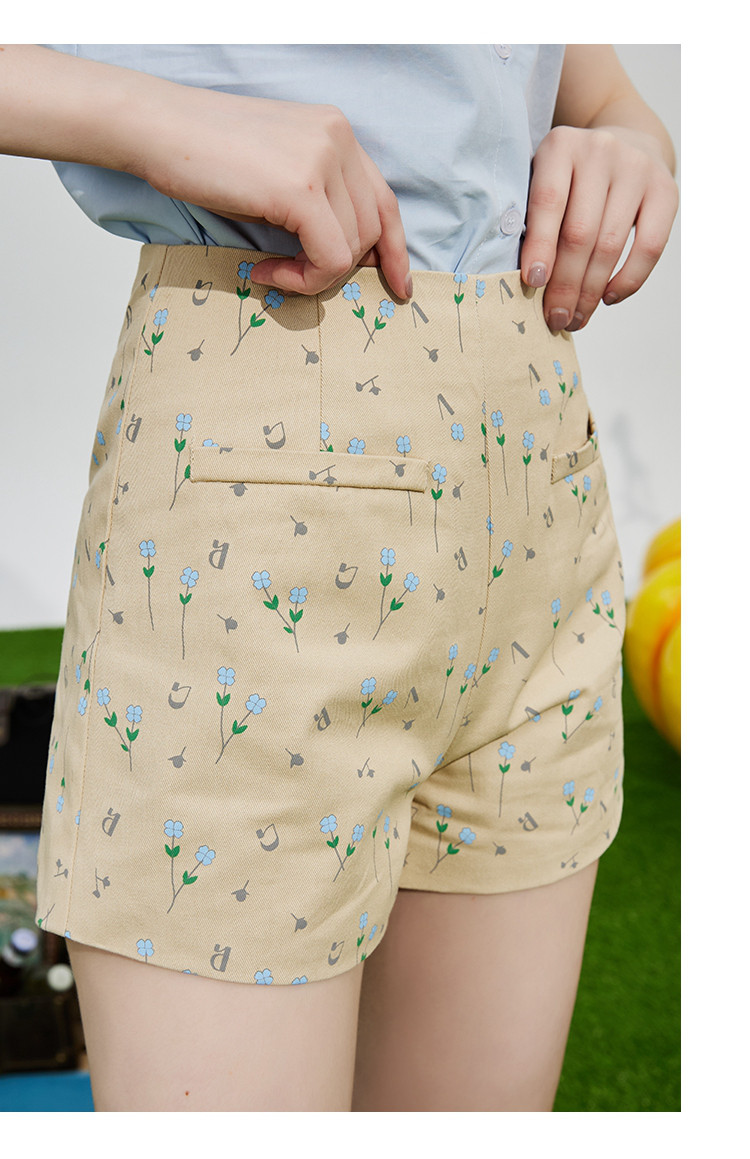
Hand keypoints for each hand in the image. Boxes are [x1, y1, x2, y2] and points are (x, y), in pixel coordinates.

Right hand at [137, 89, 410, 297]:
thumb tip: (344, 252)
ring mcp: (323, 160)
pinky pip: (328, 258)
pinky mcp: (302, 189)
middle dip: (338, 267)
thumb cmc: (203, 154)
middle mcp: (339, 139)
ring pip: (351, 248)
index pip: (384, 200)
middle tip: (294, 276)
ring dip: (314, 275)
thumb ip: (316, 197)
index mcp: (337, 131)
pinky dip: (303, 279)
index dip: (395, 249)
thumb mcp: (276, 168)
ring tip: (273, 270)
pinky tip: (267, 272)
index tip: (398, 284)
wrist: (157, 128)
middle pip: (370, 230)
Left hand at [520, 124, 678, 330]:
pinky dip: (627, 280)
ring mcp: (637, 168)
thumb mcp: (543, 180)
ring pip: (610, 245)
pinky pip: (649, 247)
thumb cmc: (572, 178)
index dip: (540, 247)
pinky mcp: (666, 190)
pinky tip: (608, 298)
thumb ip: (530, 218)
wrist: (627, 144)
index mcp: (561, 146)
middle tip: (554, 318)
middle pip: (580, 232)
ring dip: (591, 291)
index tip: (532, 284)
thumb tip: (528, 283)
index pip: (549, 202)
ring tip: (576, 318)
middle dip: (565, 284)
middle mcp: (600, 151)